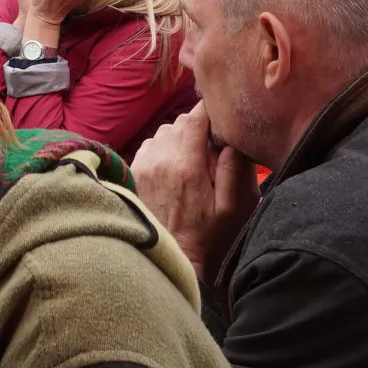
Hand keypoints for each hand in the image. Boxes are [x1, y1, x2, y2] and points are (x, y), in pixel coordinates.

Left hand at [130, 104, 258, 275]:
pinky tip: (174, 165)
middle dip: (197, 126)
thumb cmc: (207, 235)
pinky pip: (150, 144)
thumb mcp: (231, 207)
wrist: (172, 255)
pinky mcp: (135, 171)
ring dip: (180, 137)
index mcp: (188, 165)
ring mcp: (144, 164)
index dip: (209, 112)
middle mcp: (162, 159)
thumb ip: (233, 170)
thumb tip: (232, 140)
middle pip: (180, 122)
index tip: (220, 116)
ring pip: (164, 131)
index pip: (195, 118)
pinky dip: (163, 147)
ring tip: (192, 157)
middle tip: (210, 144)